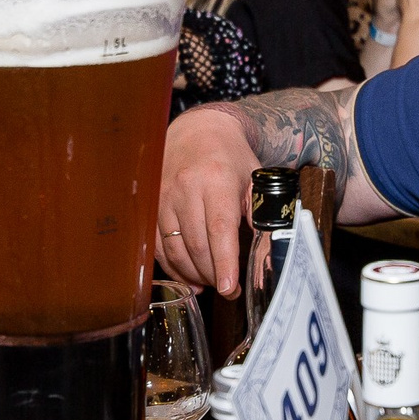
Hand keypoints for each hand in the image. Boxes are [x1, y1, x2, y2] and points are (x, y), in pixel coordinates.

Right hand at [156, 106, 257, 295]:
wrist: (197, 131)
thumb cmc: (230, 158)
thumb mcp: (254, 180)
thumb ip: (260, 216)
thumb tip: (267, 254)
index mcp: (216, 180)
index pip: (220, 230)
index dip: (224, 263)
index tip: (229, 288)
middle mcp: (186, 189)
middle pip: (196, 245)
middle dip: (213, 274)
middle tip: (228, 288)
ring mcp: (164, 198)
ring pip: (175, 250)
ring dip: (193, 274)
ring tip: (211, 283)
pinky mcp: (151, 206)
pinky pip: (158, 246)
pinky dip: (173, 267)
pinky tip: (188, 276)